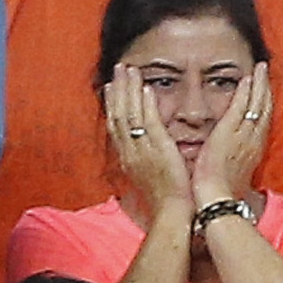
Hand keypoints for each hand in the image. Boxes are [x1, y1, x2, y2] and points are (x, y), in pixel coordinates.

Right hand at [104, 66, 193, 219]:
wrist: (172, 214)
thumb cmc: (166, 200)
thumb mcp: (149, 176)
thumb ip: (145, 159)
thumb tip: (146, 150)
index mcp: (127, 157)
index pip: (115, 125)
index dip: (112, 103)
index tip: (111, 86)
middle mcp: (130, 151)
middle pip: (117, 114)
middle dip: (117, 89)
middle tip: (118, 68)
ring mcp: (142, 150)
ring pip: (129, 114)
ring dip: (129, 90)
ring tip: (129, 70)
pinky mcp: (158, 151)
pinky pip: (149, 124)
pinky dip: (146, 106)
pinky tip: (147, 90)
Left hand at [192, 62, 271, 210]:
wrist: (216, 198)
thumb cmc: (220, 191)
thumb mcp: (232, 174)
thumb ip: (233, 161)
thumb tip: (231, 159)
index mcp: (253, 151)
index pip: (262, 122)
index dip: (264, 105)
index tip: (264, 91)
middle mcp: (253, 141)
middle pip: (265, 110)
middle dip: (265, 89)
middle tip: (265, 71)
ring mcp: (243, 136)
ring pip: (257, 104)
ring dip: (259, 85)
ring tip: (261, 68)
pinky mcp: (230, 132)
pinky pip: (241, 106)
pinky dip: (246, 91)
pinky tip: (247, 78)